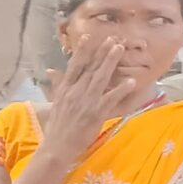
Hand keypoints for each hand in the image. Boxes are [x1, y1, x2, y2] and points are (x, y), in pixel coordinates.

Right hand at [39, 38, 133, 167]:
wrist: (57, 146)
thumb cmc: (57, 125)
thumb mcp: (55, 102)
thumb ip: (57, 85)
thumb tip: (51, 71)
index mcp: (64, 89)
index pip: (74, 66)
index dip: (82, 51)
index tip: (90, 37)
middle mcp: (74, 92)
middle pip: (90, 68)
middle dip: (101, 52)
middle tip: (112, 38)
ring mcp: (86, 102)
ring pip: (100, 78)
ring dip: (110, 63)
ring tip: (120, 49)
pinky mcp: (96, 113)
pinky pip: (110, 99)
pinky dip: (120, 89)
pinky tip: (131, 81)